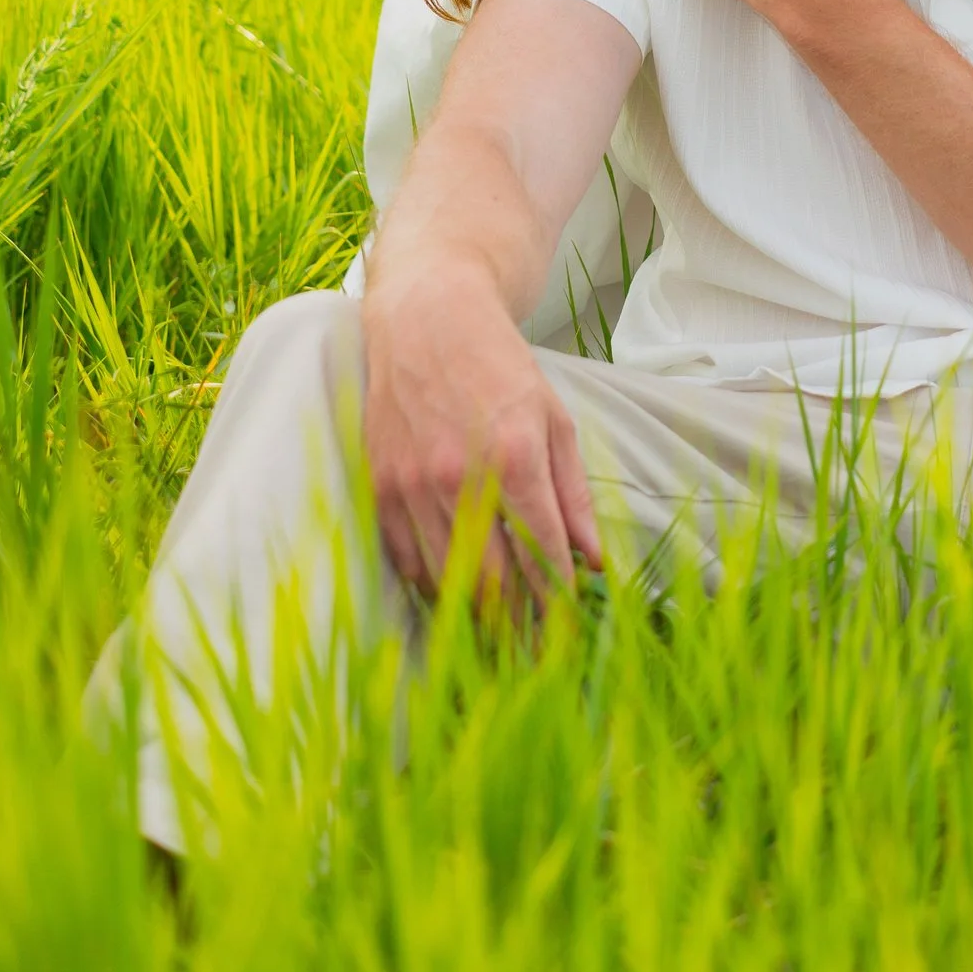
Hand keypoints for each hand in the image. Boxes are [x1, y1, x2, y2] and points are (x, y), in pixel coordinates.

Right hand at [359, 264, 599, 609]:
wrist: (427, 318)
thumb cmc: (500, 366)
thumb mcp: (553, 417)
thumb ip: (573, 493)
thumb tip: (592, 562)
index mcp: (515, 455)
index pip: (544, 552)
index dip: (559, 601)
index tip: (569, 629)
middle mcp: (461, 476)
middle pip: (494, 583)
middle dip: (519, 626)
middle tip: (536, 653)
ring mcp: (414, 484)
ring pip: (447, 581)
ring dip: (477, 619)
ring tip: (500, 640)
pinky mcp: (380, 487)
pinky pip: (407, 562)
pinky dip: (432, 587)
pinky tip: (453, 597)